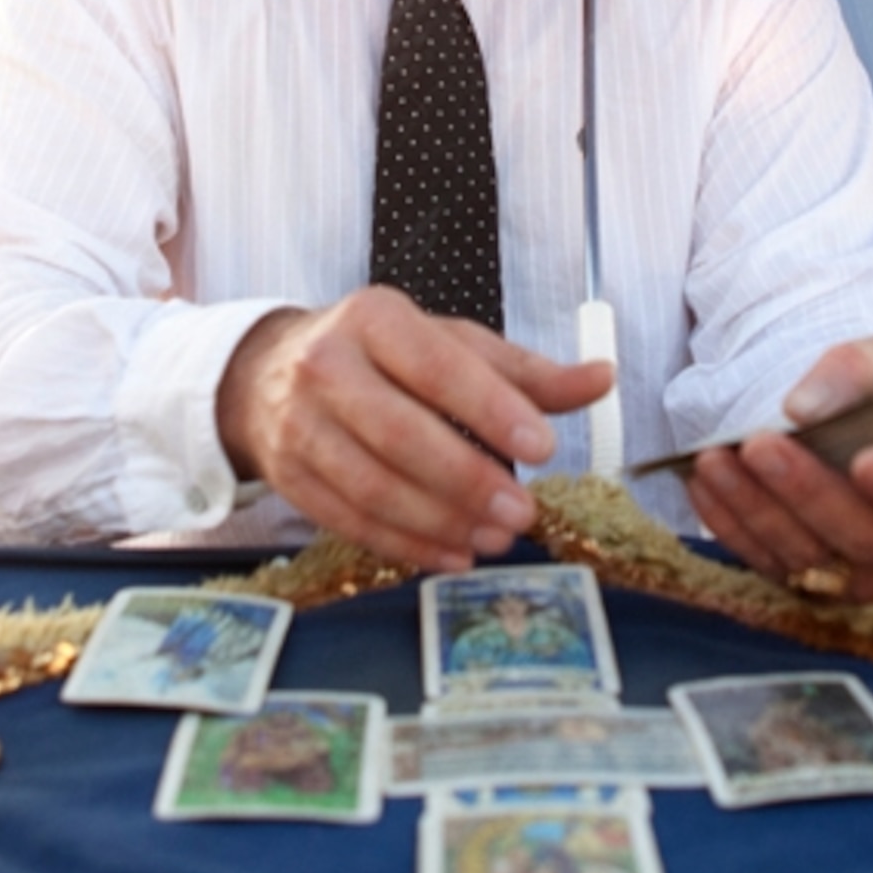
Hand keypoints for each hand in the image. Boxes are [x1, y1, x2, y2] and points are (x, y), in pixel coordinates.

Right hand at [214, 286, 613, 572]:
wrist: (269, 374)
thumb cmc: (381, 358)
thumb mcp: (450, 346)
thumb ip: (525, 371)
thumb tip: (603, 379)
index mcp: (374, 319)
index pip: (435, 366)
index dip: (490, 408)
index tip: (543, 447)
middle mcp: (326, 366)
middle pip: (399, 433)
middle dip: (468, 480)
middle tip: (522, 514)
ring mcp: (299, 424)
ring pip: (371, 485)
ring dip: (440, 521)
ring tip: (494, 540)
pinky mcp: (288, 476)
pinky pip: (349, 520)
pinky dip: (405, 544)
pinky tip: (452, 553)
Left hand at [685, 337, 872, 604]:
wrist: (852, 433)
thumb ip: (856, 371)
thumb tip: (804, 407)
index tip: (866, 461)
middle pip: (870, 539)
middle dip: (810, 492)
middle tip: (761, 445)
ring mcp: (866, 578)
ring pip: (812, 559)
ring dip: (757, 507)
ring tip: (715, 458)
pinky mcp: (815, 588)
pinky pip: (770, 567)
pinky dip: (734, 525)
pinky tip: (706, 483)